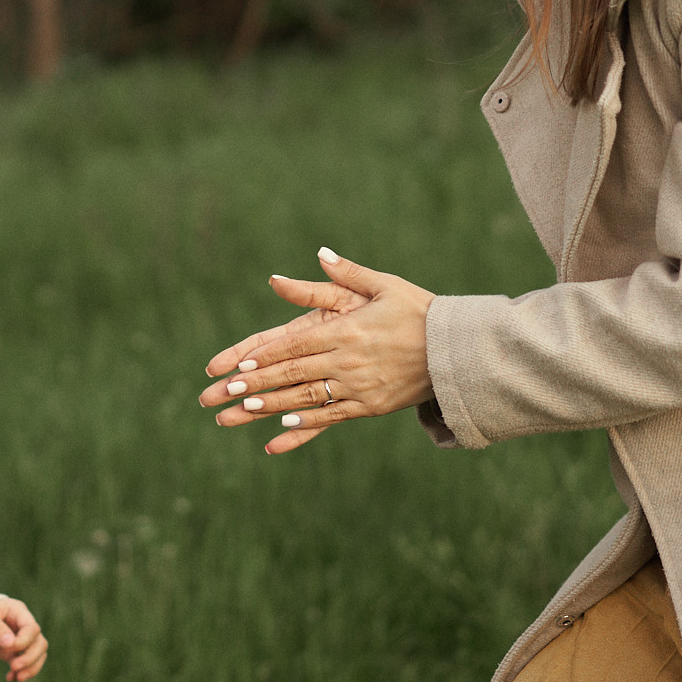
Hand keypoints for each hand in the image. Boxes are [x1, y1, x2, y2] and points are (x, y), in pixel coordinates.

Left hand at [0, 598, 48, 681]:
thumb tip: (10, 644)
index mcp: (20, 612)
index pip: (32, 628)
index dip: (24, 641)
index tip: (7, 648)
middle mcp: (25, 626)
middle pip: (40, 643)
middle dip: (30, 658)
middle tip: (14, 667)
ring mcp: (23, 640)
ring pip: (38, 655)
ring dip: (31, 668)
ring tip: (17, 677)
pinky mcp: (17, 652)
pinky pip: (27, 664)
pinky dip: (22, 673)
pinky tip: (10, 678)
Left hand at [198, 247, 434, 454]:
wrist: (457, 350)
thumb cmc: (418, 311)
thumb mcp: (384, 285)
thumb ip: (347, 274)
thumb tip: (321, 254)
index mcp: (347, 330)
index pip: (295, 344)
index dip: (263, 355)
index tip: (235, 364)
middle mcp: (349, 360)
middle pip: (293, 373)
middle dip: (256, 384)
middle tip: (224, 393)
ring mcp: (360, 386)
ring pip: (307, 398)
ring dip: (272, 405)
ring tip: (242, 410)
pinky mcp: (371, 406)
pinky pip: (332, 417)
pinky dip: (306, 423)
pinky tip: (280, 428)